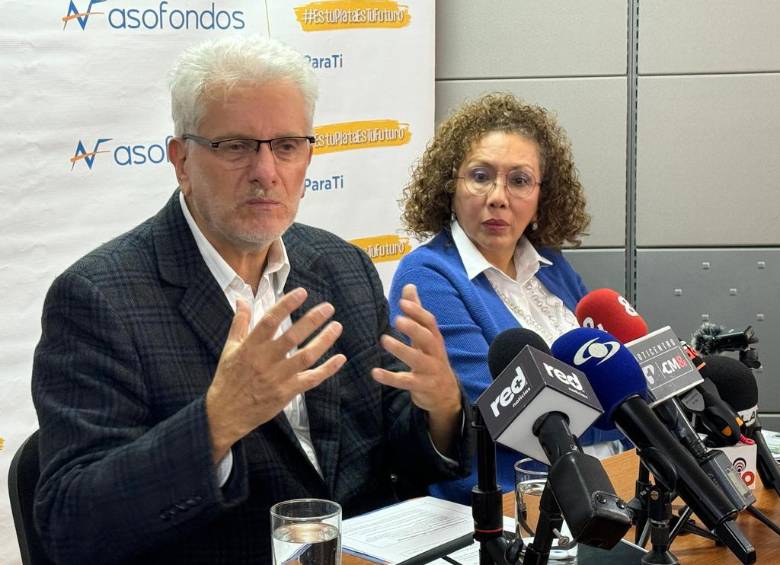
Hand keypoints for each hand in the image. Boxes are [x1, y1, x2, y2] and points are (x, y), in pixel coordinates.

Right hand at [206, 288, 345, 461]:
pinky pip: (311, 379)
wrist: (226, 413)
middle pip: (292, 337)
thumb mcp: (229, 348)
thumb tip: (243, 299)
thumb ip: (239, 323)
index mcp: (250, 347)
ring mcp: (277, 378)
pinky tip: (340, 358)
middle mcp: (265, 361)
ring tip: (337, 326)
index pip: (269, 321)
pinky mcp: (287, 393)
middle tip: (328, 307)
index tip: (302, 292)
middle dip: (312, 320)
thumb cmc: (228, 378)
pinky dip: (327, 369)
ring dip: (324, 341)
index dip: (286, 305)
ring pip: (305, 357)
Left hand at [372, 284, 461, 453]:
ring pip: (417, 360)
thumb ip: (416, 312)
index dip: (417, 311)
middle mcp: (435, 353)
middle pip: (427, 338)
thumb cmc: (431, 358)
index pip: (429, 322)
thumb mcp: (426, 336)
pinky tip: (375, 372)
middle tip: (397, 320)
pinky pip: (406, 382)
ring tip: (384, 340)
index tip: (402, 302)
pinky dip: (390, 378)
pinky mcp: (422, 386)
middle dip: (413, 328)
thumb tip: (409, 286)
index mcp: (435, 338)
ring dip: (401, 350)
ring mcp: (430, 371)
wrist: (446, 393)